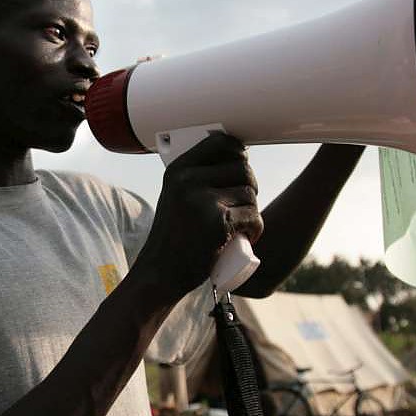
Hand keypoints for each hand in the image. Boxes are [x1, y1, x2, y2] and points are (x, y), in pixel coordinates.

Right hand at [135, 132, 260, 296]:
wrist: (160, 273)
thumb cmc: (174, 236)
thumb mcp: (175, 197)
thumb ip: (196, 178)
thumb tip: (238, 158)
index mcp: (178, 170)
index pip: (220, 142)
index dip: (239, 152)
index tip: (241, 164)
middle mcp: (188, 181)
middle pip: (242, 168)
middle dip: (249, 186)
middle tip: (242, 205)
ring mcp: (203, 201)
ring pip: (250, 193)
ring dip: (252, 210)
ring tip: (240, 225)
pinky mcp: (219, 222)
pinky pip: (253, 216)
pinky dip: (255, 228)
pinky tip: (246, 236)